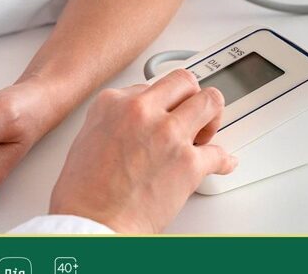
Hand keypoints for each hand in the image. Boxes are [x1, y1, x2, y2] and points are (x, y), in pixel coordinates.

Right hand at [50, 69, 237, 232]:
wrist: (92, 224)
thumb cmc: (84, 193)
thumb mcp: (87, 137)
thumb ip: (114, 120)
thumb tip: (134, 122)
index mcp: (113, 102)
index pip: (150, 85)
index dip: (159, 102)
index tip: (164, 111)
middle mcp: (142, 111)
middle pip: (184, 82)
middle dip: (191, 97)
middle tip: (191, 113)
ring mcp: (168, 134)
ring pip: (209, 103)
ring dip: (211, 117)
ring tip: (206, 131)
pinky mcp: (189, 163)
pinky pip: (220, 153)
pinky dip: (224, 160)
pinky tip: (222, 162)